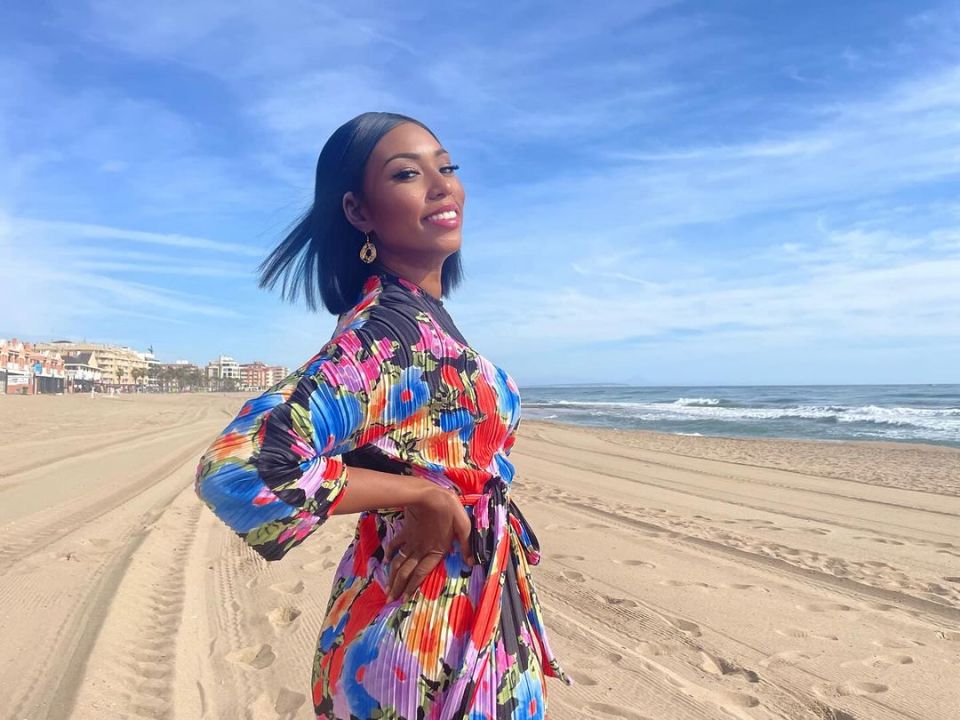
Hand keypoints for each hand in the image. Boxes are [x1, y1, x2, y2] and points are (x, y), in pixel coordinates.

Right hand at [384, 484, 473, 601]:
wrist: (429, 494)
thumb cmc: (449, 509)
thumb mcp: (464, 527)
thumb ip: (466, 546)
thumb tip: (471, 563)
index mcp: (435, 550)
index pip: (421, 574)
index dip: (412, 587)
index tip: (404, 600)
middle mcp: (421, 549)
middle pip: (406, 572)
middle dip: (398, 587)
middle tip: (390, 600)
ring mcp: (411, 541)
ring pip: (399, 562)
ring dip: (392, 576)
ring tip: (387, 588)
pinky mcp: (406, 531)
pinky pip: (395, 545)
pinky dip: (389, 553)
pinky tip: (385, 562)